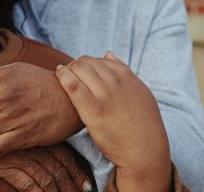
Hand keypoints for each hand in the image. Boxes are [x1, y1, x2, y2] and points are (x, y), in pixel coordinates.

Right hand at [0, 143, 93, 191]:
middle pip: (61, 172)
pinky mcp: (7, 164)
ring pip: (48, 180)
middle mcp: (37, 145)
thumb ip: (35, 134)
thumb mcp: (20, 119)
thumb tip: (52, 151)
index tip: (88, 186)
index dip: (79, 174)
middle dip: (72, 188)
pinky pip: (27, 184)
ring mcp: (22, 155)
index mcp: (43, 134)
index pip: (68, 157)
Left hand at [55, 52, 170, 191]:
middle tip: (70, 76)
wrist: (145, 149)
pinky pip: (72, 84)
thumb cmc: (143, 124)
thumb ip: (124, 71)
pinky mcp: (93, 109)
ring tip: (64, 78)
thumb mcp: (139, 92)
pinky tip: (58, 75)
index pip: (100, 59)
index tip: (82, 74)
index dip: (88, 65)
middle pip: (86, 61)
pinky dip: (62, 76)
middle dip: (75, 66)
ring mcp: (104, 94)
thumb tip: (108, 53)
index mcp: (126, 76)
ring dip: (68, 69)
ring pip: (78, 68)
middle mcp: (115, 81)